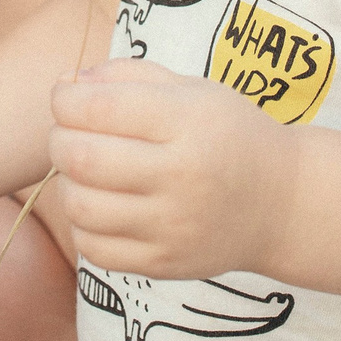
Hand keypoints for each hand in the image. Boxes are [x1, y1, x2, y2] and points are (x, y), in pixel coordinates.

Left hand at [48, 57, 296, 280]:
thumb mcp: (193, 90)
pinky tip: (101, 206)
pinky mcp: (164, 263)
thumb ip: (129, 76)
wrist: (282, 203)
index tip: (65, 95)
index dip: (64, 97)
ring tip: (85, 172)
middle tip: (68, 133)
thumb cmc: (229, 135)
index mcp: (188, 121)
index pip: (98, 107)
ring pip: (80, 206)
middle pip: (81, 157)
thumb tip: (68, 84)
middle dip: (58, 138)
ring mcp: (173, 226)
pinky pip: (93, 248)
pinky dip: (83, 224)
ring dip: (68, 183)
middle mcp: (181, 175)